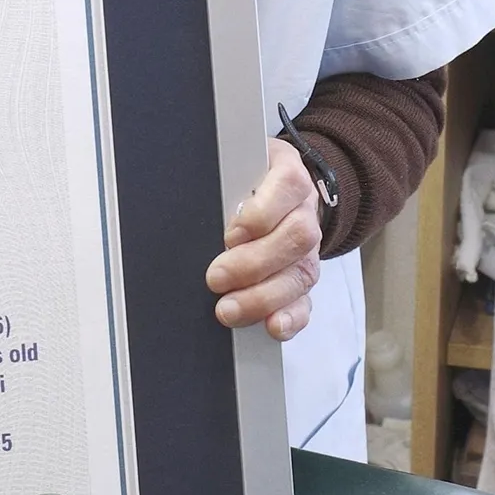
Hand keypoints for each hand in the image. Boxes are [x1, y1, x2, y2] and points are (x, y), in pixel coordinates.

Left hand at [205, 138, 320, 340]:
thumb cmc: (245, 181)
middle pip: (297, 236)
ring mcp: (309, 247)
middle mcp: (304, 210)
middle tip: (216, 277)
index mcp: (287, 173)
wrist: (278, 192)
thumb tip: (186, 207)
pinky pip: (306, 300)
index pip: (288, 184)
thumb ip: (221, 183)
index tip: (231, 234)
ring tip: (229, 309)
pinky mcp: (303, 276)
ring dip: (264, 295)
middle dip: (254, 262)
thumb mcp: (234, 169)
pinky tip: (271, 326)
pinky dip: (290, 317)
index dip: (261, 213)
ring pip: (302, 272)